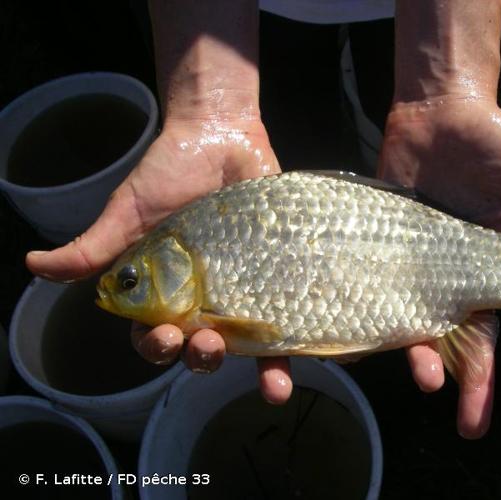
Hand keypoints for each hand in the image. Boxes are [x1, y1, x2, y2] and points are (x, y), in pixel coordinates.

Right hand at [26, 118, 292, 403]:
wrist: (220, 133)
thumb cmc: (169, 172)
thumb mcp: (129, 209)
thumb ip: (95, 245)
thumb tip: (35, 267)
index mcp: (167, 293)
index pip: (156, 335)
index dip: (156, 346)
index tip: (162, 337)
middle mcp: (209, 298)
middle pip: (206, 348)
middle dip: (206, 357)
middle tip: (209, 344)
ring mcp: (249, 288)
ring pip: (255, 344)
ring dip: (264, 371)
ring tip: (275, 386)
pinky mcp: (284, 274)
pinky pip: (296, 311)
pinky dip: (306, 337)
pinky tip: (316, 354)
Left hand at [378, 97, 500, 437]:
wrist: (437, 114)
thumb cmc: (494, 140)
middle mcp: (465, 273)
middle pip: (475, 337)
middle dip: (478, 381)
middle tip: (474, 423)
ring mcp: (425, 267)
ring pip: (428, 324)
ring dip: (429, 358)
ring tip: (429, 382)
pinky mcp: (390, 255)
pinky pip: (382, 294)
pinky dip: (377, 320)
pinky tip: (366, 346)